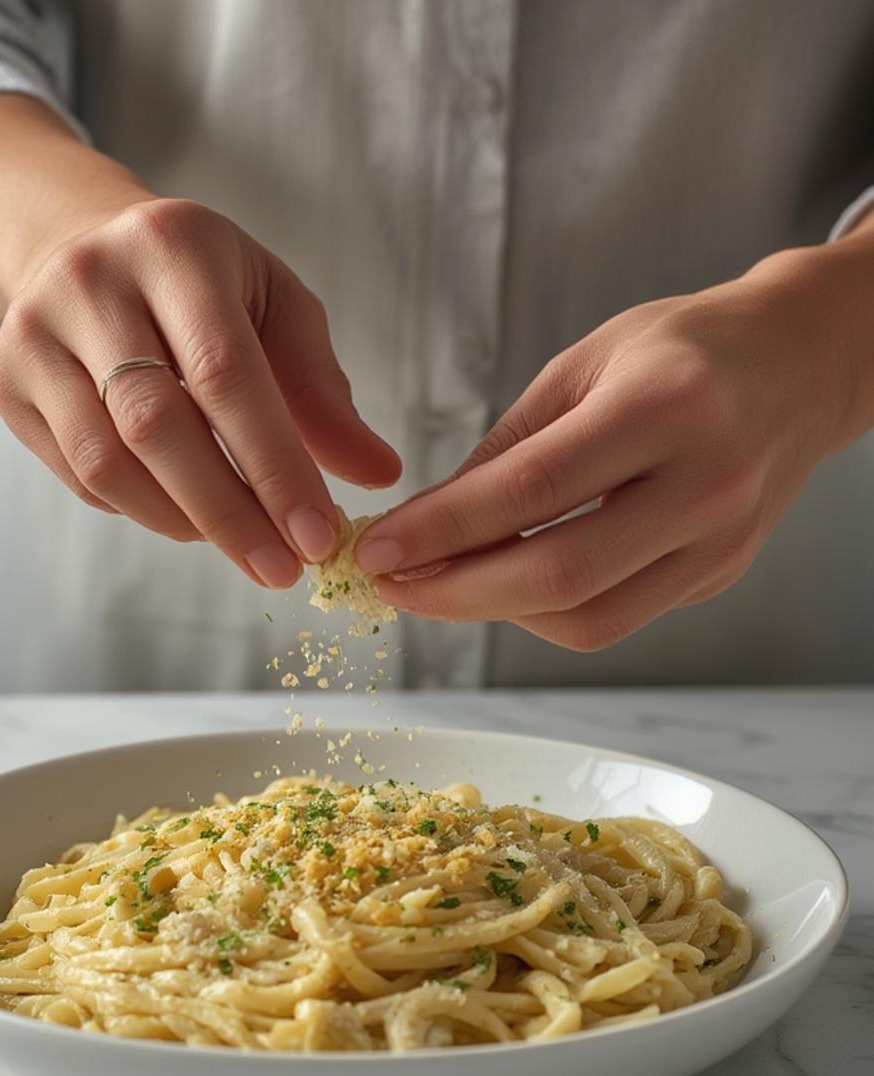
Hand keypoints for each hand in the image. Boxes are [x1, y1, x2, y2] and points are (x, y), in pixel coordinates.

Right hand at [0, 196, 399, 586]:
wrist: (81, 250)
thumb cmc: (204, 289)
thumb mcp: (277, 311)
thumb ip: (323, 390)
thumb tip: (377, 473)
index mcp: (174, 246)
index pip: (226, 374)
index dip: (274, 466)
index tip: (317, 536)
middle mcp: (90, 281)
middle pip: (157, 426)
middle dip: (230, 514)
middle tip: (282, 569)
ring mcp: (34, 333)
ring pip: (106, 462)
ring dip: (181, 521)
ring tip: (239, 542)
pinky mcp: (4, 383)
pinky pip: (76, 476)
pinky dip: (139, 509)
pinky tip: (182, 508)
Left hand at [355, 243, 869, 647]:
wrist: (803, 364)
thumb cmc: (686, 349)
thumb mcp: (587, 362)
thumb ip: (510, 447)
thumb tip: (430, 521)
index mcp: (665, 406)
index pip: (531, 490)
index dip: (444, 529)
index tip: (379, 548)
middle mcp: (703, 484)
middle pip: (559, 575)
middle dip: (456, 592)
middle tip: (393, 584)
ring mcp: (718, 543)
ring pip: (588, 619)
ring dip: (497, 612)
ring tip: (441, 586)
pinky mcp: (717, 576)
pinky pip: (615, 618)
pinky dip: (546, 611)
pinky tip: (506, 583)